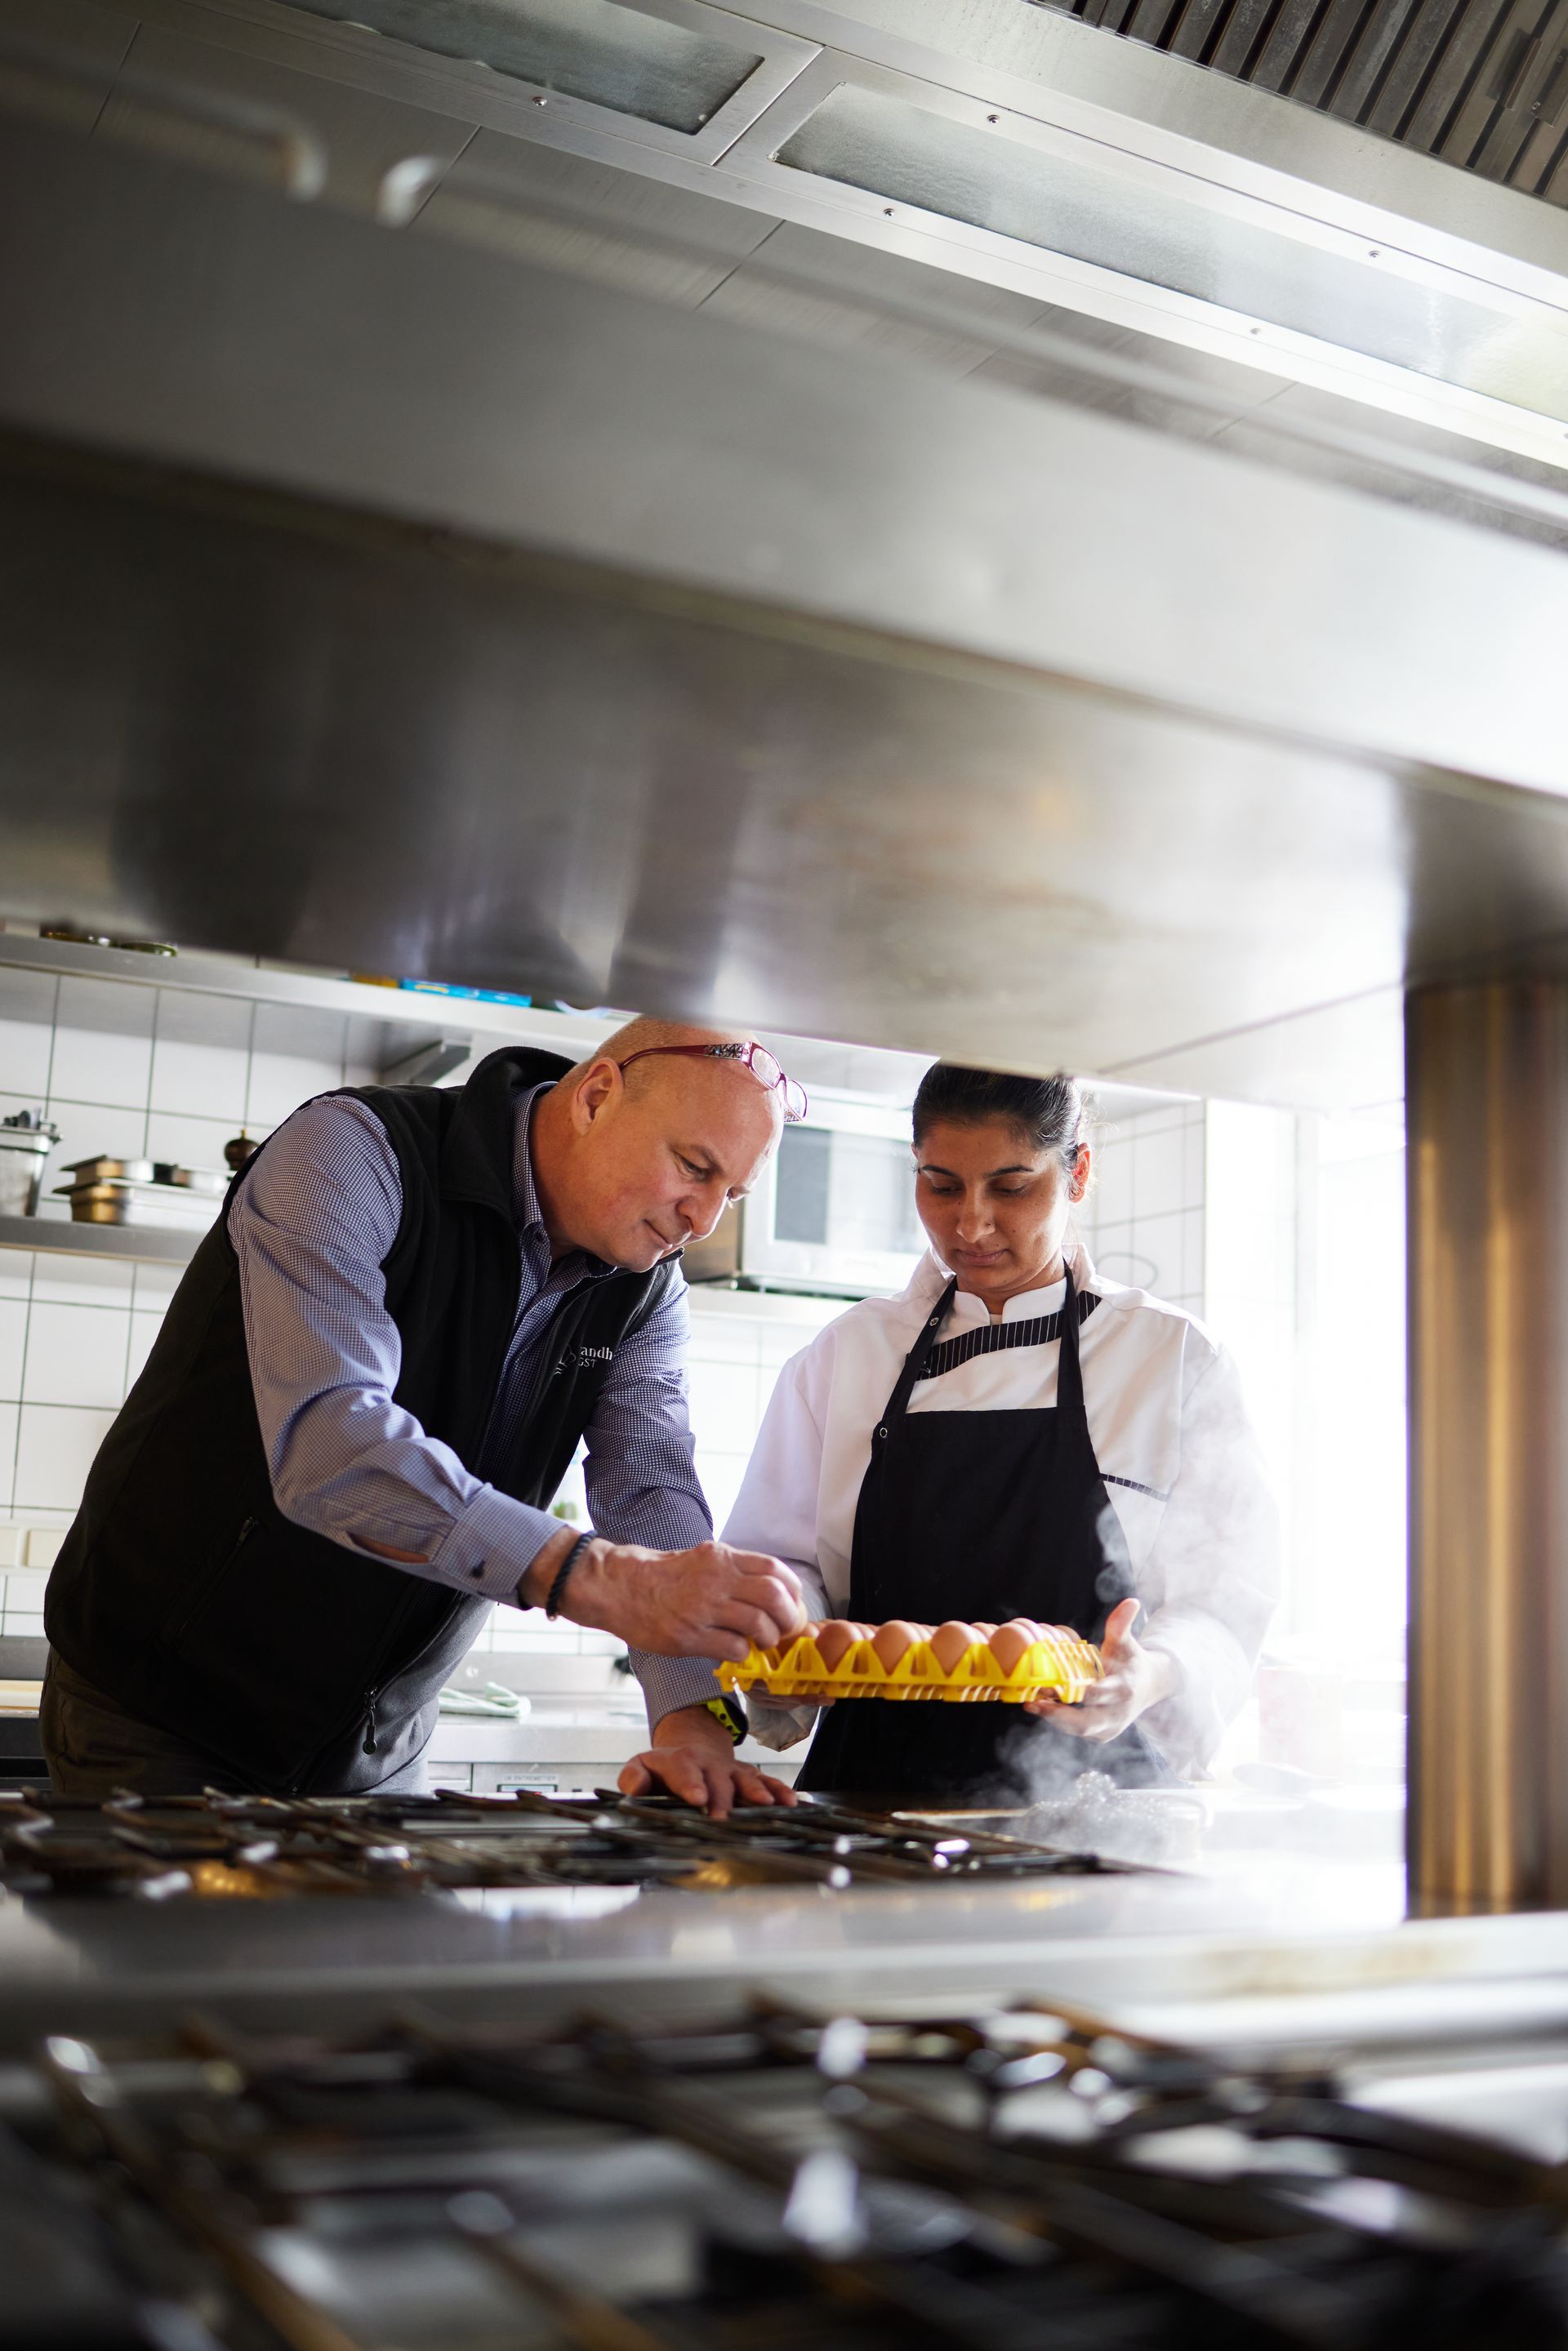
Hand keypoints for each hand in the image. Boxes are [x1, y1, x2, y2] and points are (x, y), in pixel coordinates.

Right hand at [528, 1534, 805, 1660]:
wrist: (621, 1586)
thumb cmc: (663, 1575)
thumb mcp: (703, 1559)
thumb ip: (735, 1571)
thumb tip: (771, 1590)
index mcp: (722, 1558)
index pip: (774, 1570)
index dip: (792, 1590)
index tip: (793, 1603)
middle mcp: (716, 1580)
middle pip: (773, 1597)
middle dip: (788, 1617)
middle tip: (784, 1628)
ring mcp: (702, 1609)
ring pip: (757, 1624)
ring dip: (767, 1637)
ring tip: (761, 1642)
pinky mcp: (689, 1636)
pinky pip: (733, 1648)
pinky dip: (744, 1653)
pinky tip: (737, 1651)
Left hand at [618, 1704, 798, 1818]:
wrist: (691, 1747)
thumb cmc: (664, 1768)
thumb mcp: (640, 1766)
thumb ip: (633, 1777)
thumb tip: (636, 1789)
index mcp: (679, 1761)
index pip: (683, 1768)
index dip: (690, 1782)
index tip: (697, 1798)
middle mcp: (709, 1763)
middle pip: (717, 1779)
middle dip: (722, 1798)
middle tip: (723, 1818)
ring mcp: (731, 1770)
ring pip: (746, 1778)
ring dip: (756, 1791)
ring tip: (765, 1805)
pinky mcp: (747, 1777)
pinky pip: (767, 1782)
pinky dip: (779, 1790)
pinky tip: (790, 1802)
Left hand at [1023, 1599, 1175, 1741]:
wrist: (1150, 1686)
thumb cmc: (1132, 1660)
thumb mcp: (1126, 1642)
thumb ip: (1122, 1624)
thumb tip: (1131, 1601)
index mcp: (1124, 1689)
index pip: (1101, 1694)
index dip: (1083, 1692)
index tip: (1058, 1686)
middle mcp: (1118, 1713)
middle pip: (1087, 1722)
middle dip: (1059, 1717)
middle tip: (1034, 1704)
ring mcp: (1110, 1727)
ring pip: (1080, 1729)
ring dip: (1054, 1719)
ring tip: (1031, 1704)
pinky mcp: (1101, 1734)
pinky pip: (1079, 1731)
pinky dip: (1060, 1721)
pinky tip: (1041, 1706)